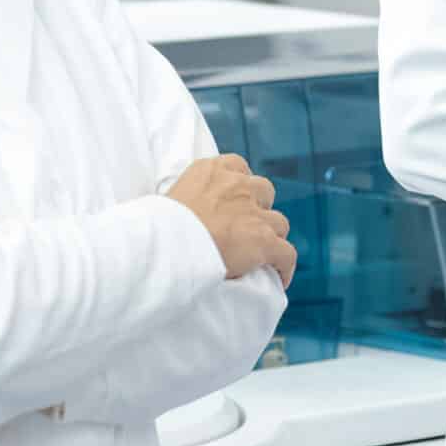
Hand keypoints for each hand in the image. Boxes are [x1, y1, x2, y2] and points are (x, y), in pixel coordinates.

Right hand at [165, 154, 295, 285]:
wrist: (167, 246)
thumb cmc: (159, 228)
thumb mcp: (171, 198)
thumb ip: (190, 197)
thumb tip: (189, 215)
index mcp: (212, 170)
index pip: (238, 168)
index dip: (241, 187)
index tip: (235, 202)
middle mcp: (238, 185)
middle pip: (264, 192)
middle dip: (259, 208)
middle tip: (245, 228)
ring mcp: (253, 213)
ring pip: (279, 223)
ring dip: (271, 236)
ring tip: (261, 255)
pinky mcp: (264, 240)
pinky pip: (286, 253)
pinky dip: (284, 266)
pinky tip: (280, 278)